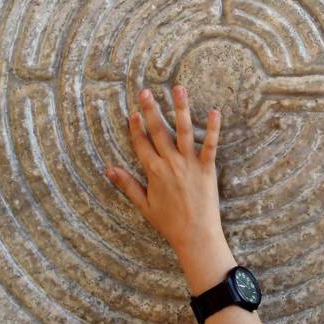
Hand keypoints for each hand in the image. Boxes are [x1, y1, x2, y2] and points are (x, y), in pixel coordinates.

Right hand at [105, 86, 235, 293]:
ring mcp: (189, 164)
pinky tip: (214, 111)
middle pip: (157, 131)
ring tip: (178, 88)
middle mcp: (169, 164)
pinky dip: (213, 128)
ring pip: (183, 131)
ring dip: (180, 108)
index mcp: (153, 172)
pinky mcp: (207, 168)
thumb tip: (109, 169)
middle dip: (150, 109)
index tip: (133, 112)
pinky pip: (210, 144)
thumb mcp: (144, 205)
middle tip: (145, 91)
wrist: (195, 235)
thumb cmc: (169, 223)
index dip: (136, 127)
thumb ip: (127, 185)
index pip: (141, 144)